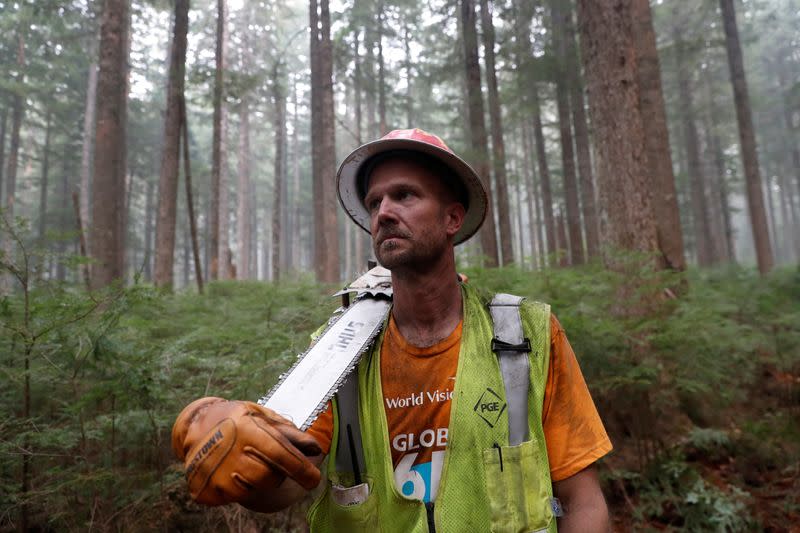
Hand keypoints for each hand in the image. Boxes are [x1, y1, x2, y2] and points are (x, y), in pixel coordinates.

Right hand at [171, 397, 321, 506]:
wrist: (194, 428)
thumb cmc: (235, 419)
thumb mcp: (261, 415)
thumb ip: (288, 431)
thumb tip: (314, 448)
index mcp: (247, 430)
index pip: (282, 456)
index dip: (302, 470)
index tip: (314, 479)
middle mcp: (231, 454)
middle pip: (271, 478)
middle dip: (277, 471)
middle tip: (267, 457)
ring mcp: (216, 476)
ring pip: (255, 490)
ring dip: (259, 479)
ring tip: (247, 461)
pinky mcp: (206, 492)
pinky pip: (236, 498)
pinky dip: (240, 487)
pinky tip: (232, 470)